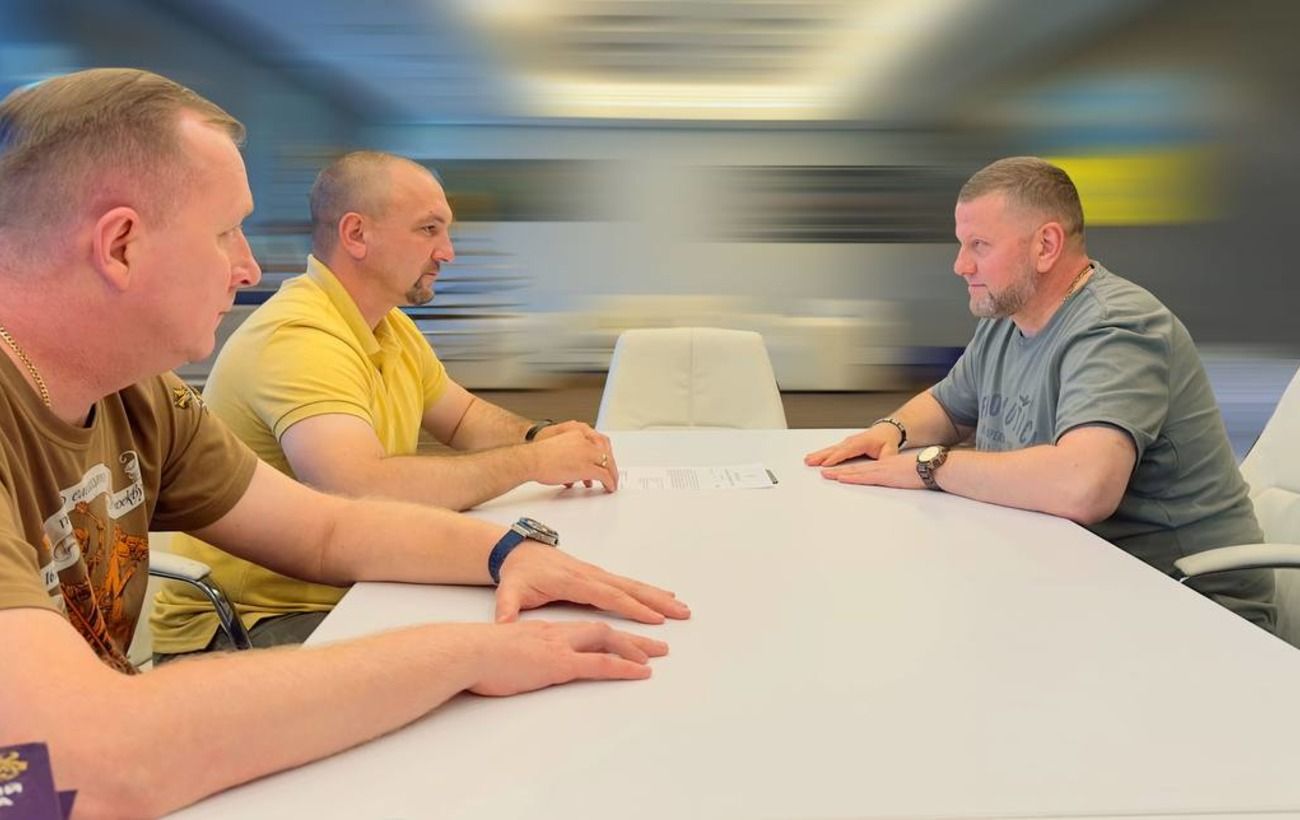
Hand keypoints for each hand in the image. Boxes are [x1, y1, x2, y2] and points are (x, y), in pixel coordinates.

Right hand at [467, 620, 668, 696]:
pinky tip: (641, 673)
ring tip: (657, 657)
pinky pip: (600, 663)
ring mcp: (560, 647)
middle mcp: (557, 634)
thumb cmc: (477, 657)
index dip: (609, 635)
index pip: (585, 629)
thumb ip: (518, 658)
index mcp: (545, 632)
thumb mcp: (503, 654)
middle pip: (604, 630)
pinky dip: (624, 666)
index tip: (625, 643)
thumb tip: (517, 669)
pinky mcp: (559, 663)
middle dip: (633, 639)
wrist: (466, 652)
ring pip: (608, 641)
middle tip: (657, 647)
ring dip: (635, 649)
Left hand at [495, 542, 690, 624]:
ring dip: (657, 596)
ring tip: (680, 606)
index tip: (654, 619)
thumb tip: (502, 625)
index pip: (608, 596)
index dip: (631, 607)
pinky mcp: (597, 576)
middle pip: (629, 589)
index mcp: (573, 582)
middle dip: (656, 602)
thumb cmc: (517, 573)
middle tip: (681, 612)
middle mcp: (590, 575)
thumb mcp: (508, 591)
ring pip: (632, 585)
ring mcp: (596, 574)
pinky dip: (647, 590)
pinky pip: (626, 584)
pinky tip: (661, 596)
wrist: (517, 551)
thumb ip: (507, 609)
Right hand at [530, 423, 618, 491]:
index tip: (606, 460)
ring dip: (612, 474)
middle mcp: (584, 442)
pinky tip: (609, 487)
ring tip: (611, 482)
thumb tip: (573, 464)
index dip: (605, 452)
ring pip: (608, 464)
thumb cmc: (538, 455)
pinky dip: (609, 482)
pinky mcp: (586, 468)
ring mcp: (587, 454)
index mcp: (577, 433)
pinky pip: (604, 475)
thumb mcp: (556, 445)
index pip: (599, 440)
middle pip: (606, 452)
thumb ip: (568, 451)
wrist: (531, 459)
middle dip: (610, 464)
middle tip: (612, 473)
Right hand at [804, 424, 901, 466]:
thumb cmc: (887, 439)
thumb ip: (886, 459)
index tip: (826, 464)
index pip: (847, 451)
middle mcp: (852, 441)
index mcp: (862, 442)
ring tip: (808, 460)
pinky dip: (822, 453)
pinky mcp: (845, 445)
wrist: (887, 430)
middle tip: (810, 461)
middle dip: (822, 456)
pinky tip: (814, 457)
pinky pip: (832, 449)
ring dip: (819, 454)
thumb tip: (884, 466)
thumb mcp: (890, 450)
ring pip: (831, 449)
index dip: (836, 458)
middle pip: (834, 449)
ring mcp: (847, 442)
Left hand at [819, 451, 924, 488]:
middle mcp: (881, 466)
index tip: (836, 472)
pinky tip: (842, 477)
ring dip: (839, 472)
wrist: (934, 466)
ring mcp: (882, 470)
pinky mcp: (885, 475)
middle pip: (855, 468)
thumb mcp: (910, 476)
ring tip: (825, 474)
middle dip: (838, 470)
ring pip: (856, 471)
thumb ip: (901, 480)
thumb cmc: (926, 471)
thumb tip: (901, 484)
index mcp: (886, 466)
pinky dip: (851, 477)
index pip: (863, 468)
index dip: (849, 470)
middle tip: (823, 471)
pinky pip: (864, 476)